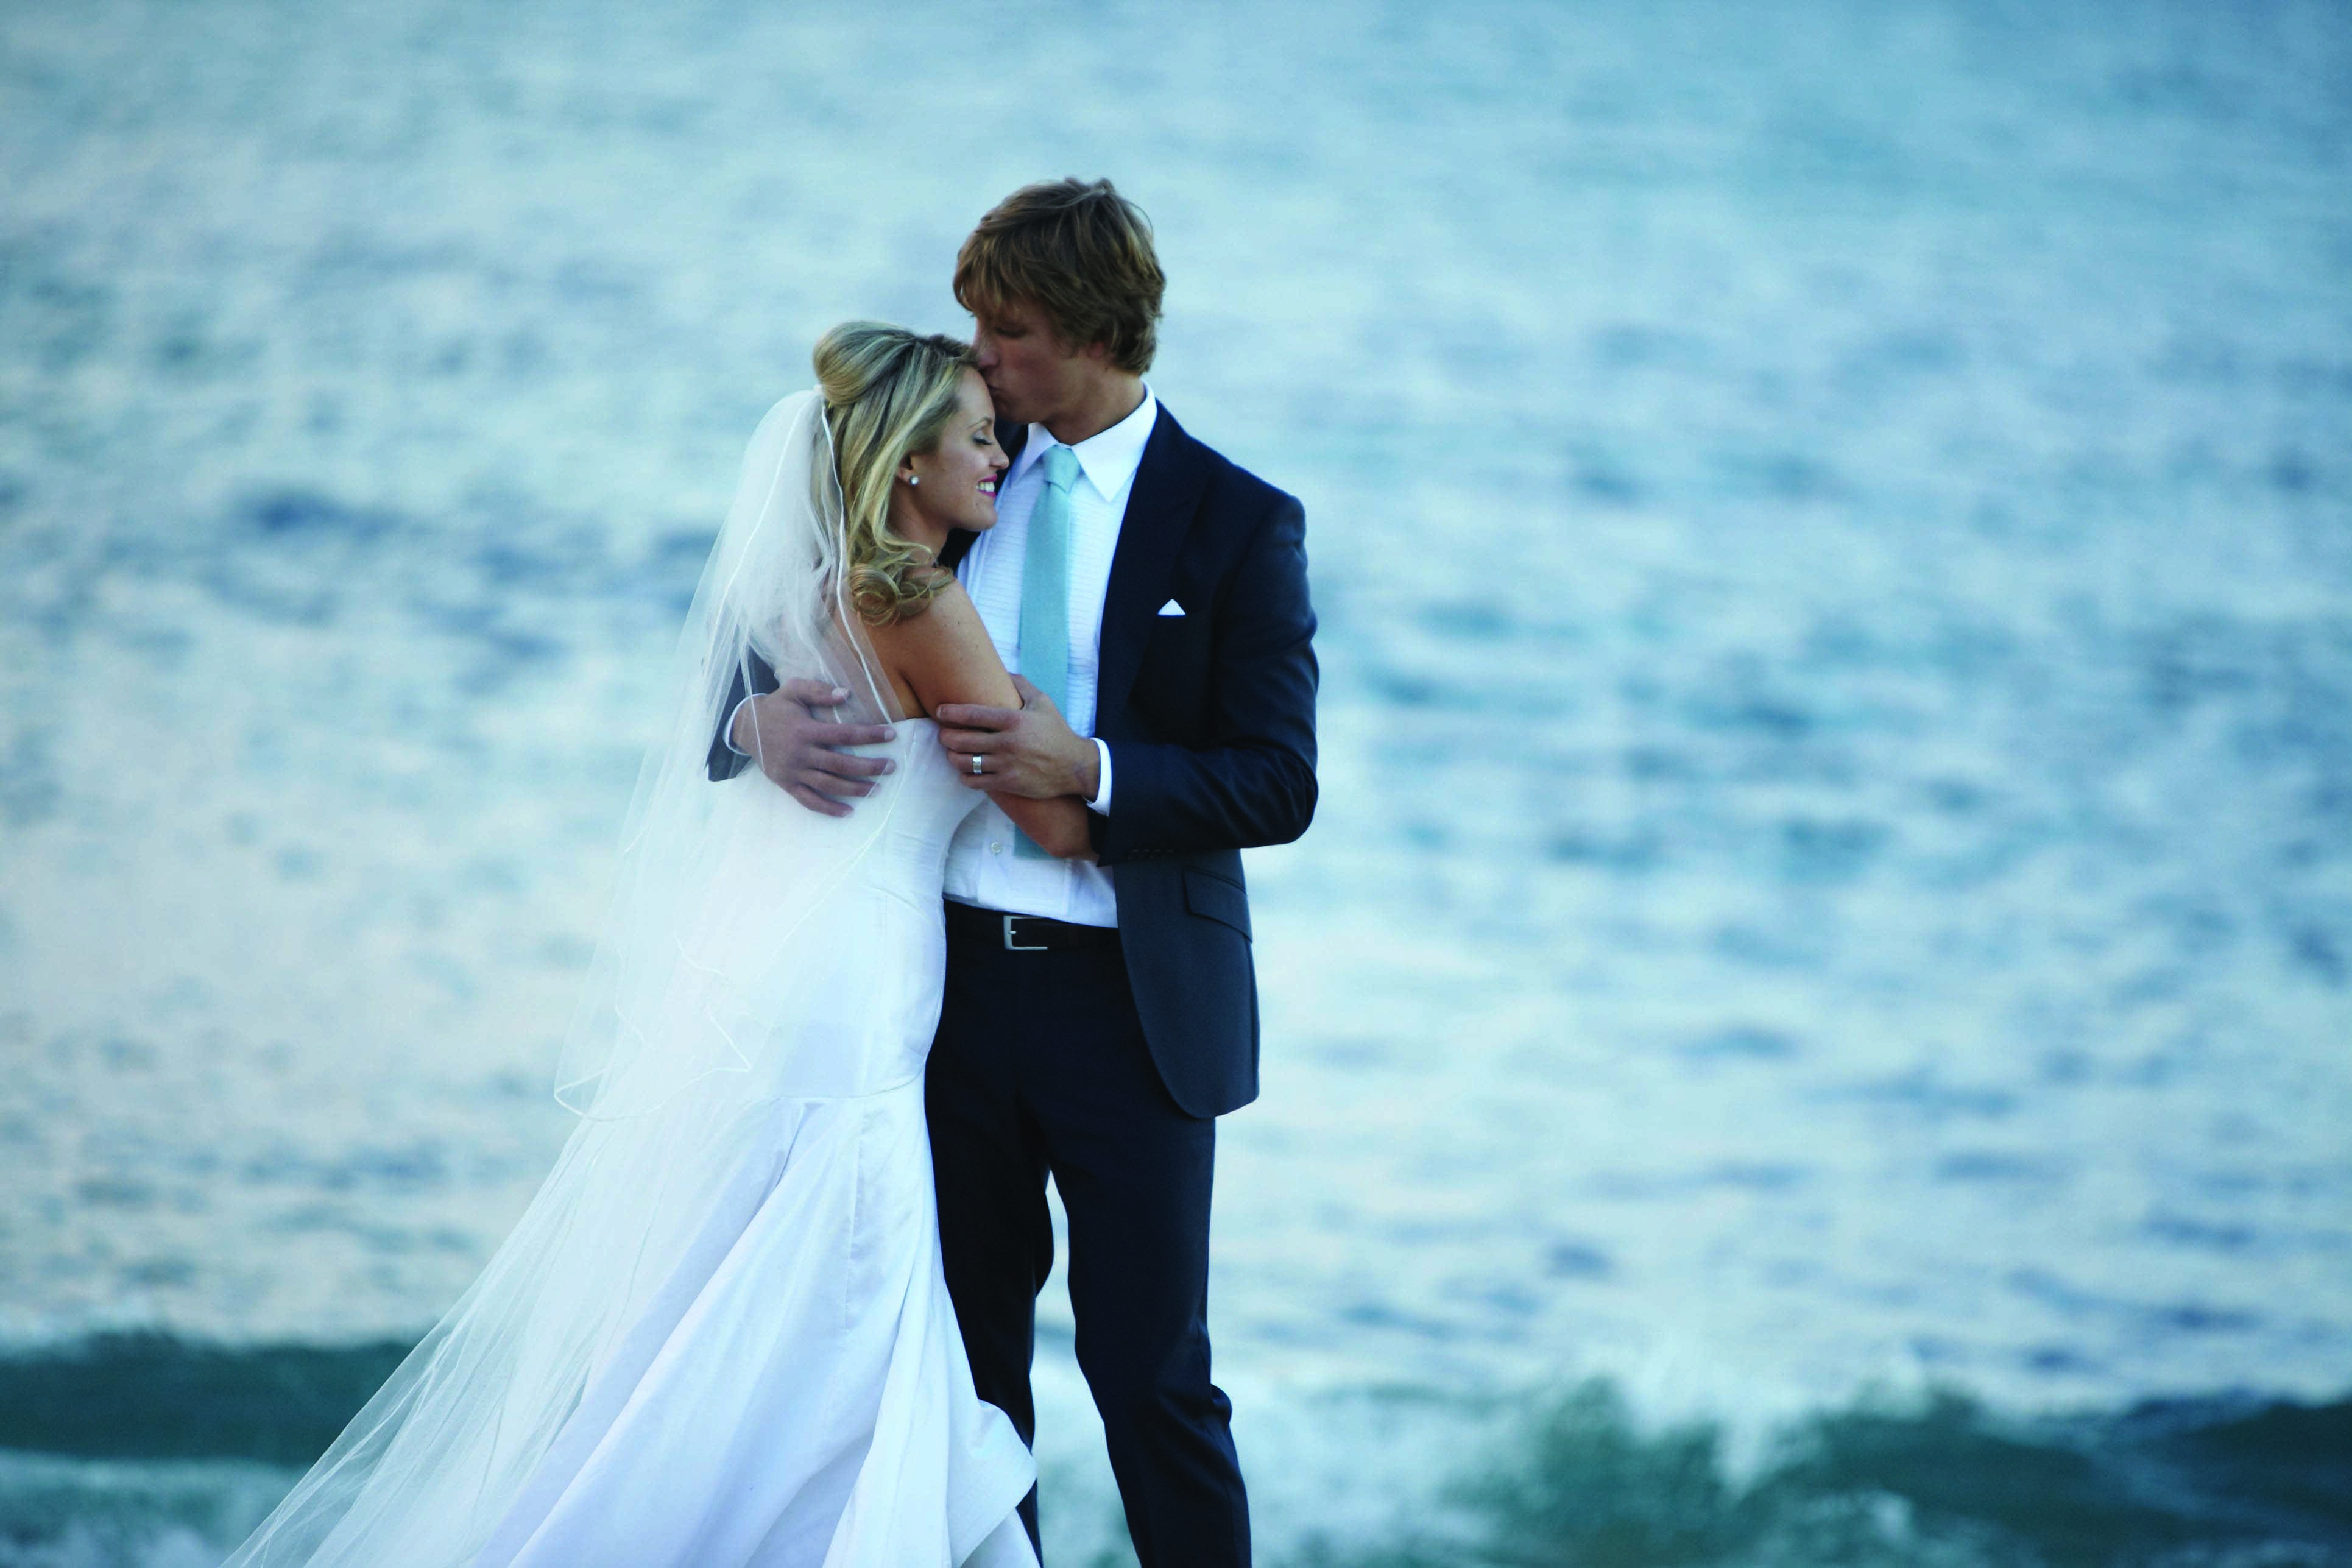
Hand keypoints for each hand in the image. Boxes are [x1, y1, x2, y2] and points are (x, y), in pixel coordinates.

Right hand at [735, 678, 895, 817]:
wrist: (744, 726)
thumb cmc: (775, 706)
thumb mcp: (793, 690)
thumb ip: (819, 690)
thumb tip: (846, 693)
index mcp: (805, 730)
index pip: (844, 734)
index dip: (870, 735)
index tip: (892, 735)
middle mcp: (800, 754)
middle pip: (841, 764)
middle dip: (869, 767)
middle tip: (891, 767)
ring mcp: (793, 772)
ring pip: (828, 785)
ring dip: (855, 789)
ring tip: (877, 789)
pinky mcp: (786, 784)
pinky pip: (809, 801)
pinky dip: (828, 809)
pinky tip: (848, 812)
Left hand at [937, 676, 1100, 800]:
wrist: (1074, 766)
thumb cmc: (1056, 732)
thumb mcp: (1042, 702)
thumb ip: (1020, 685)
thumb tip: (1001, 670)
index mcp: (1013, 720)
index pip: (972, 714)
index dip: (950, 713)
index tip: (939, 711)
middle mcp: (1007, 742)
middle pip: (962, 739)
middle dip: (946, 736)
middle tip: (943, 734)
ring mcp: (1006, 764)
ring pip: (965, 762)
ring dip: (952, 756)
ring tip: (952, 752)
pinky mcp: (1008, 783)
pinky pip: (975, 781)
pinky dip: (965, 776)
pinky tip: (966, 771)